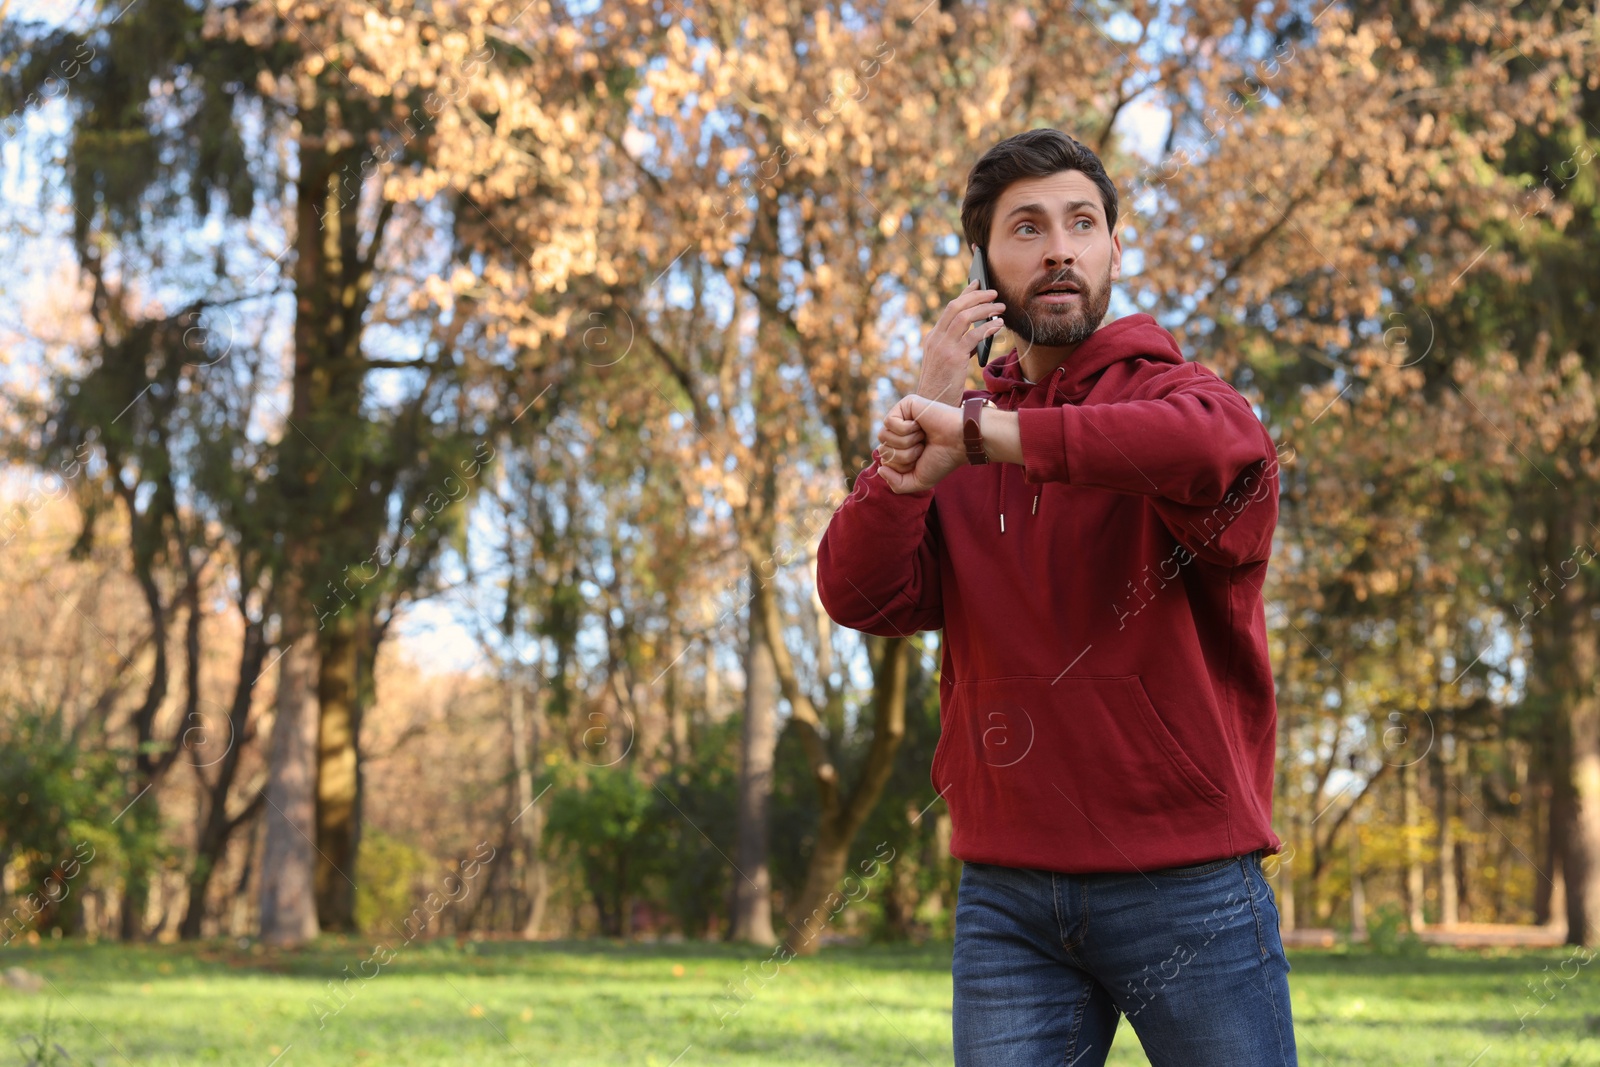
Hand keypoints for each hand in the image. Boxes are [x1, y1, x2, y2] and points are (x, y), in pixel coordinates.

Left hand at [876, 395, 965, 493]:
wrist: (960, 442)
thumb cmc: (942, 460)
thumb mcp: (919, 481)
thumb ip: (897, 484)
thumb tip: (880, 469)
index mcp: (902, 448)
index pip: (884, 460)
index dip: (901, 466)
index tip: (921, 460)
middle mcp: (899, 432)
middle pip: (882, 449)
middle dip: (904, 455)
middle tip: (923, 448)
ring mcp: (902, 417)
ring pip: (883, 436)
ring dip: (906, 442)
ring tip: (922, 437)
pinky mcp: (905, 404)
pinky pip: (889, 422)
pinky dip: (906, 429)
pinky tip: (920, 425)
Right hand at [915, 275, 1005, 404]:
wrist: (931, 404)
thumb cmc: (942, 386)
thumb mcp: (947, 362)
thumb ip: (959, 345)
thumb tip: (980, 332)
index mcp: (933, 337)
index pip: (950, 308)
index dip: (965, 294)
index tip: (978, 283)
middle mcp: (936, 338)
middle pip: (955, 307)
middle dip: (977, 296)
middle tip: (994, 293)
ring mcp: (943, 347)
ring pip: (964, 317)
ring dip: (985, 309)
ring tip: (1000, 307)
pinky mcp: (953, 357)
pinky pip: (973, 336)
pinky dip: (987, 328)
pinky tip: (998, 325)